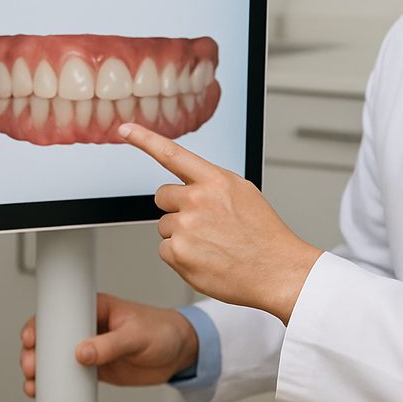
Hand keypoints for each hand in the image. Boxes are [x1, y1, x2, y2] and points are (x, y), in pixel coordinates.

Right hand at [20, 292, 198, 396]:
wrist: (180, 352)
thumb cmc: (162, 331)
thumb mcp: (136, 335)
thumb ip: (110, 344)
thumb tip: (82, 352)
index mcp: (96, 307)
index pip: (61, 312)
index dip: (42, 324)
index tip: (31, 338)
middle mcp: (88, 326)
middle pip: (52, 336)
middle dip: (36, 350)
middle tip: (32, 364)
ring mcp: (90, 347)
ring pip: (56, 356)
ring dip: (41, 368)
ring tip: (34, 382)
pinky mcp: (95, 367)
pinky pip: (69, 374)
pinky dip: (55, 382)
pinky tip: (45, 390)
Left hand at [120, 122, 322, 323]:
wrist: (278, 272)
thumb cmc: (263, 236)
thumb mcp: (244, 194)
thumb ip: (213, 185)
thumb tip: (190, 185)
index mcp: (215, 180)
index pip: (171, 153)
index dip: (144, 139)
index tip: (125, 129)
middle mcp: (197, 199)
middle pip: (162, 197)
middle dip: (176, 209)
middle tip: (204, 225)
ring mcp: (186, 227)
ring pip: (165, 226)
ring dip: (181, 235)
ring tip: (212, 245)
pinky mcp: (178, 253)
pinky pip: (165, 250)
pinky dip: (181, 257)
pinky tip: (206, 259)